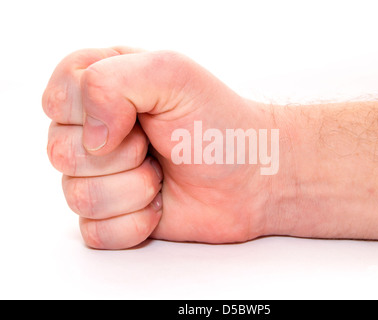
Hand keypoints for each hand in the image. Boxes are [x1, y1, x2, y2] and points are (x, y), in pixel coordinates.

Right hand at [43, 47, 276, 248]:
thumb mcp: (172, 73)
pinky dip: (136, 222)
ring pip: (77, 195)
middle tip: (156, 146)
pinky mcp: (112, 215)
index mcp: (101, 87)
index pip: (56, 99)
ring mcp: (101, 176)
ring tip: (162, 174)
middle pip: (60, 152)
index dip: (94, 112)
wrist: (252, 178)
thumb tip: (89, 136)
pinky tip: (160, 204)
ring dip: (134, 189)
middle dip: (122, 155)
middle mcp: (94, 131)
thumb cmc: (219, 124)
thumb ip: (112, 81)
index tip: (139, 116)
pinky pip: (94, 231)